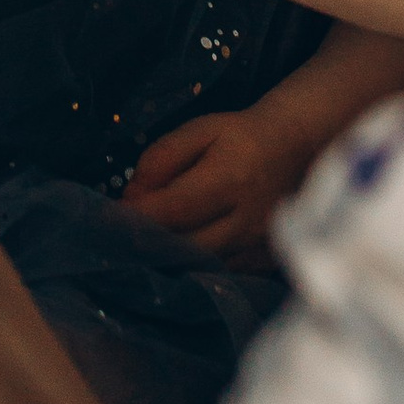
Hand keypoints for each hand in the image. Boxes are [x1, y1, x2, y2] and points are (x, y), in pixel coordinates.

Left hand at [117, 100, 300, 260]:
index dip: (136, 220)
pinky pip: (221, 274)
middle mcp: (247, 218)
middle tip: (118, 240)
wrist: (297, 147)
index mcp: (229, 178)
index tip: (106, 222)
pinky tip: (177, 257)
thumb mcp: (200, 129)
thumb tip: (132, 196)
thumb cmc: (240, 136)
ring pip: (201, 266)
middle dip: (147, 245)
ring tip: (143, 248)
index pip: (173, 210)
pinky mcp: (265, 261)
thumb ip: (162, 158)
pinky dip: (195, 268)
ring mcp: (258, 244)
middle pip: (185, 246)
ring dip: (168, 260)